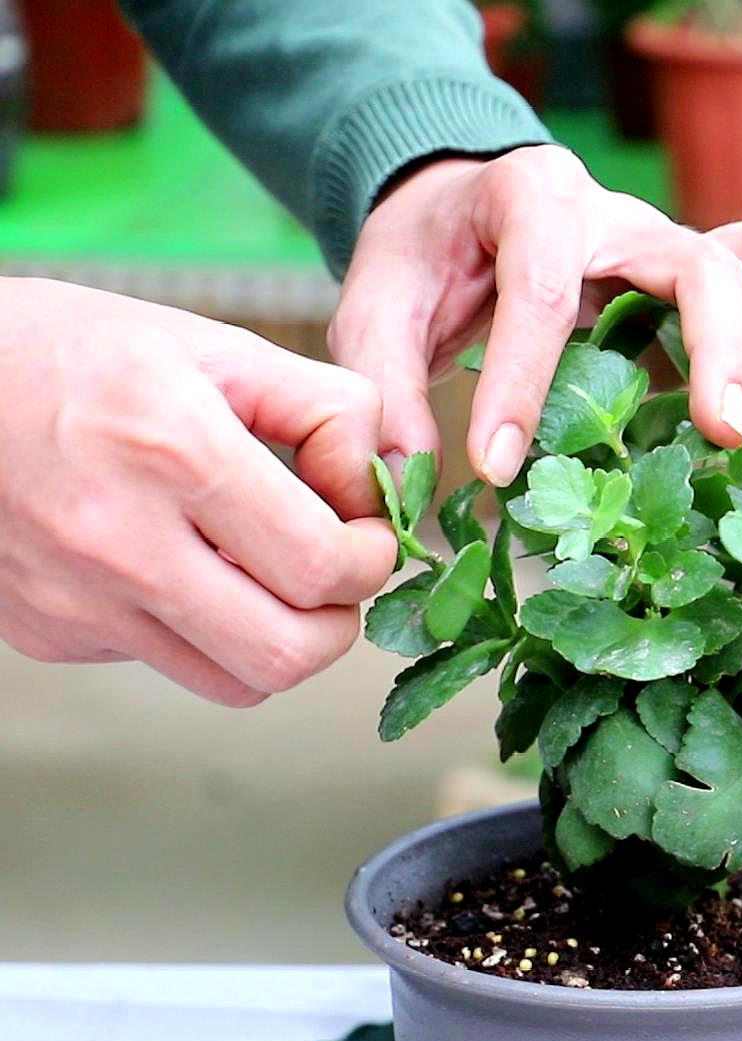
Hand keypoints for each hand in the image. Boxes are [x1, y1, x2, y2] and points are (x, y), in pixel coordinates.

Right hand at [0, 279, 397, 705]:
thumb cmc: (73, 352)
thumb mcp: (214, 344)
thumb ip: (325, 408)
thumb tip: (380, 483)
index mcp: (172, 452)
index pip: (321, 566)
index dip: (371, 558)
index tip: (364, 531)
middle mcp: (119, 541)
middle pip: (289, 654)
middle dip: (339, 620)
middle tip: (332, 571)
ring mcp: (77, 601)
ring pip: (238, 683)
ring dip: (279, 639)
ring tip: (268, 575)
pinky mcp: (50, 634)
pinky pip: (167, 664)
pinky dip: (204, 632)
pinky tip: (184, 567)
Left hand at [330, 145, 741, 485]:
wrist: (459, 206)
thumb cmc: (424, 256)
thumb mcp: (374, 302)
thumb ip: (383, 379)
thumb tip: (412, 474)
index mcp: (531, 197)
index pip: (540, 288)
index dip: (520, 381)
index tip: (496, 465)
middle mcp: (620, 214)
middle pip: (703, 263)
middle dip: (721, 349)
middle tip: (721, 431)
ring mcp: (672, 245)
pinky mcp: (702, 283)